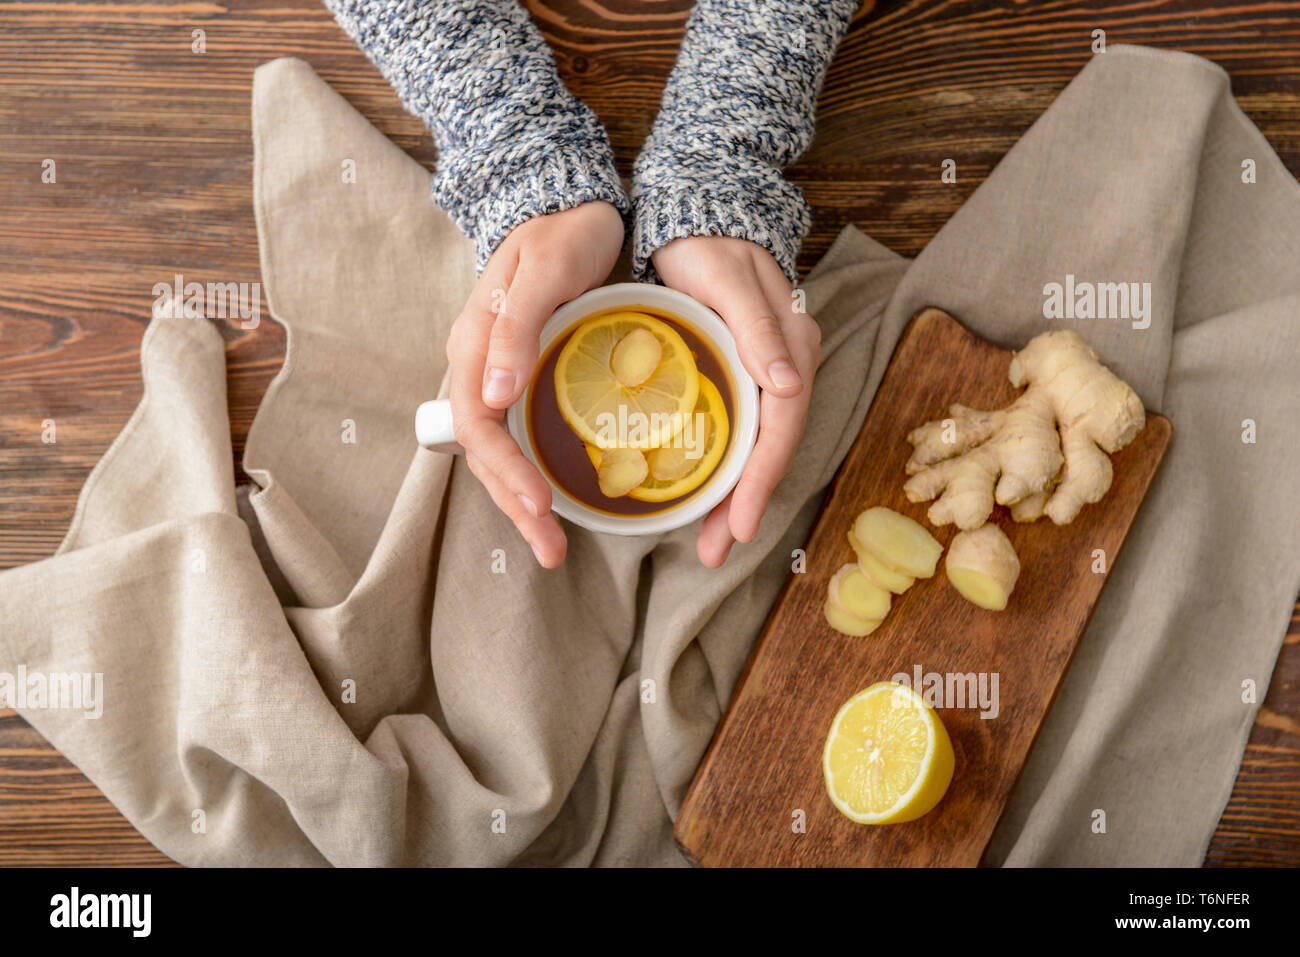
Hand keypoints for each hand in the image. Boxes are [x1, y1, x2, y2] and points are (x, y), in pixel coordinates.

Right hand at [444, 201, 623, 567]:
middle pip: (484, 452)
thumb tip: (493, 393)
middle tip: (552, 551)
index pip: (477, 424)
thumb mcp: (543, 271)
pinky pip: (520, 434)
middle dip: (514, 505)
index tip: (541, 504)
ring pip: (500, 451)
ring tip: (553, 544)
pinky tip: (556, 497)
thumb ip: (515, 328)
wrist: (569, 200)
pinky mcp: (522, 373)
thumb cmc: (562, 230)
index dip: (506, 470)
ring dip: (521, 501)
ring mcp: (498, 372)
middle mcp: (478, 365)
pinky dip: (533, 472)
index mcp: (474, 344)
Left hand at [651, 236, 820, 566]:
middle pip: (773, 448)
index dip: (762, 479)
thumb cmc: (704, 243)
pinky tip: (709, 493)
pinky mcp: (747, 375)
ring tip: (711, 541)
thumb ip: (757, 328)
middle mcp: (788, 366)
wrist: (697, 213)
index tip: (740, 524)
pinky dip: (729, 467)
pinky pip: (745, 431)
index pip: (782, 426)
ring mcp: (770, 373)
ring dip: (738, 495)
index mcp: (791, 347)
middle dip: (747, 505)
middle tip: (714, 553)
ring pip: (760, 446)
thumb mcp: (725, 279)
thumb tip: (789, 383)